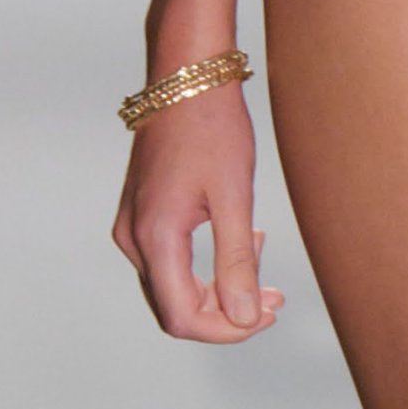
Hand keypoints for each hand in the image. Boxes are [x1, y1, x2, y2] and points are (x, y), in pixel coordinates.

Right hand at [112, 79, 286, 343]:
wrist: (186, 78)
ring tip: (265, 274)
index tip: (267, 314)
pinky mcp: (141, 216)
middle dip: (227, 312)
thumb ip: (237, 262)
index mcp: (154, 237)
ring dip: (219, 291)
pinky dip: (206, 267)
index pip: (182, 318)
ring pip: (174, 287)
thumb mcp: (235, 197)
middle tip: (275, 299)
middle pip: (176, 307)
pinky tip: (245, 241)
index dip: (226, 330)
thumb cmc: (213, 128)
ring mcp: (132, 227)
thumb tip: (245, 318)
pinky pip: (170, 262)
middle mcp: (134, 239)